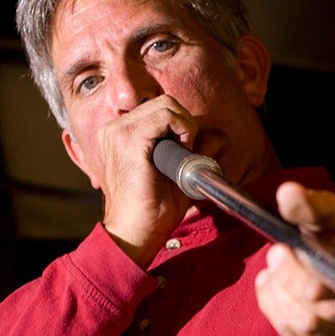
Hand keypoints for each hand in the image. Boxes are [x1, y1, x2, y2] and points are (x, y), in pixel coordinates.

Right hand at [91, 96, 200, 265]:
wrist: (134, 233)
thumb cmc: (151, 210)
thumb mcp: (177, 175)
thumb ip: (195, 152)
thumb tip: (219, 135)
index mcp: (119, 135)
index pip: (158, 109)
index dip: (180, 126)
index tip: (184, 152)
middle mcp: (115, 129)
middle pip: (164, 102)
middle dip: (185, 123)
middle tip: (187, 153)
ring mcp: (118, 131)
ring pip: (166, 104)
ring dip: (185, 127)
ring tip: (183, 156)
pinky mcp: (128, 138)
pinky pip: (166, 114)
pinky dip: (183, 128)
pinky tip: (183, 151)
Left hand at [255, 183, 334, 335]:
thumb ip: (314, 207)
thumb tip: (287, 193)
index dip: (312, 268)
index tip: (285, 245)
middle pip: (326, 306)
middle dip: (290, 277)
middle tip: (276, 252)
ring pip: (305, 325)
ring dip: (278, 294)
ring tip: (273, 269)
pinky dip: (274, 309)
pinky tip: (274, 287)